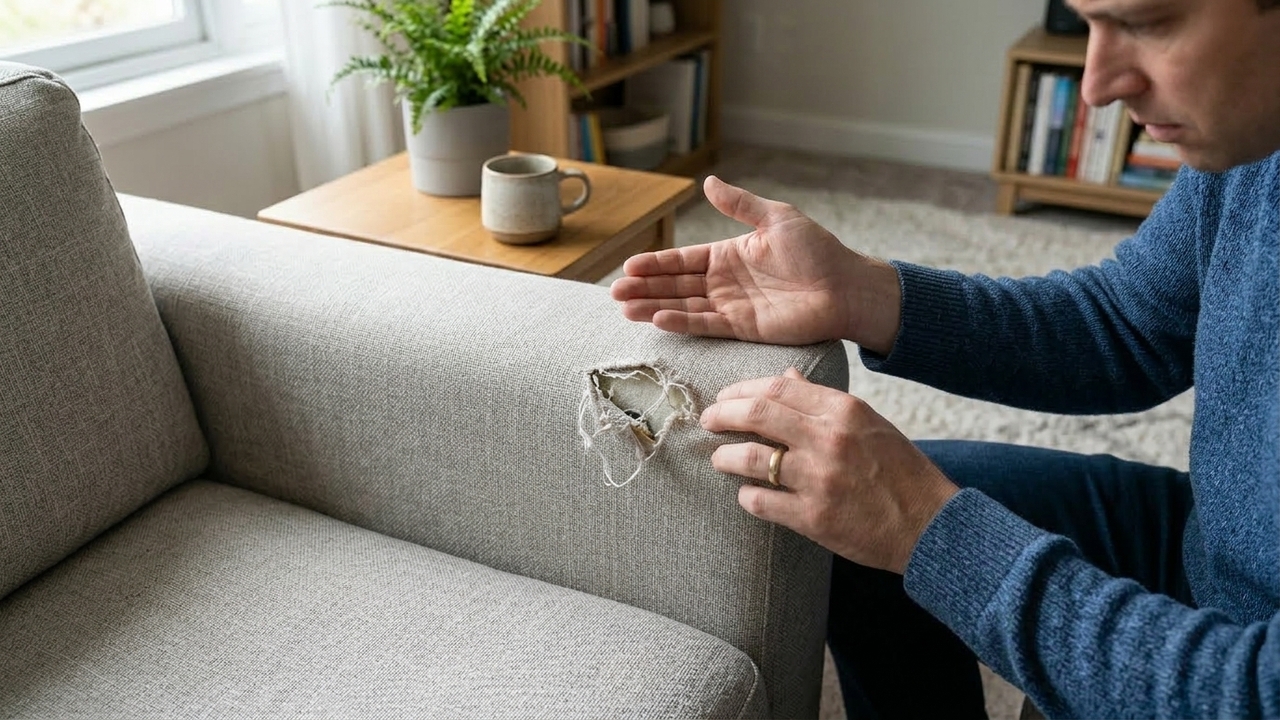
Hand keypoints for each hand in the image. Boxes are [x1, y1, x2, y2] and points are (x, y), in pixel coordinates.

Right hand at [610, 176, 901, 352]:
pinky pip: (705, 324)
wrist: (845, 286)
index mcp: (729, 254)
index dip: (656, 263)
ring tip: (625, 308)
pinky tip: (657, 319)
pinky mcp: (743, 327)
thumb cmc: (817, 251)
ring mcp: (732, 306)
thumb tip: (708, 181)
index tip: (629, 265)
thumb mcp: (776, 217)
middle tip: (615, 291)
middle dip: (645, 288)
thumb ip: (740, 204)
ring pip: (684, 306)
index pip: (683, 259)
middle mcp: (725, 282)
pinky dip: (681, 322)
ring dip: (654, 306)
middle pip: (676, 285)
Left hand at [700, 368, 958, 573]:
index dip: (741, 390)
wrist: (929, 524)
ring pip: (750, 459)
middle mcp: (829, 439)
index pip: (777, 388)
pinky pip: (760, 502)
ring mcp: (819, 479)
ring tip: (719, 459)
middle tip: (708, 421)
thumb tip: (786, 379)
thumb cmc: (899, 470)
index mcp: (843, 411)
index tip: (725, 398)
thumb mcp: (869, 423)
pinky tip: (747, 495)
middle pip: (756, 415)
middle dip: (722, 416)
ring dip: (725, 457)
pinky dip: (747, 497)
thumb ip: (824, 401)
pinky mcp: (813, 517)